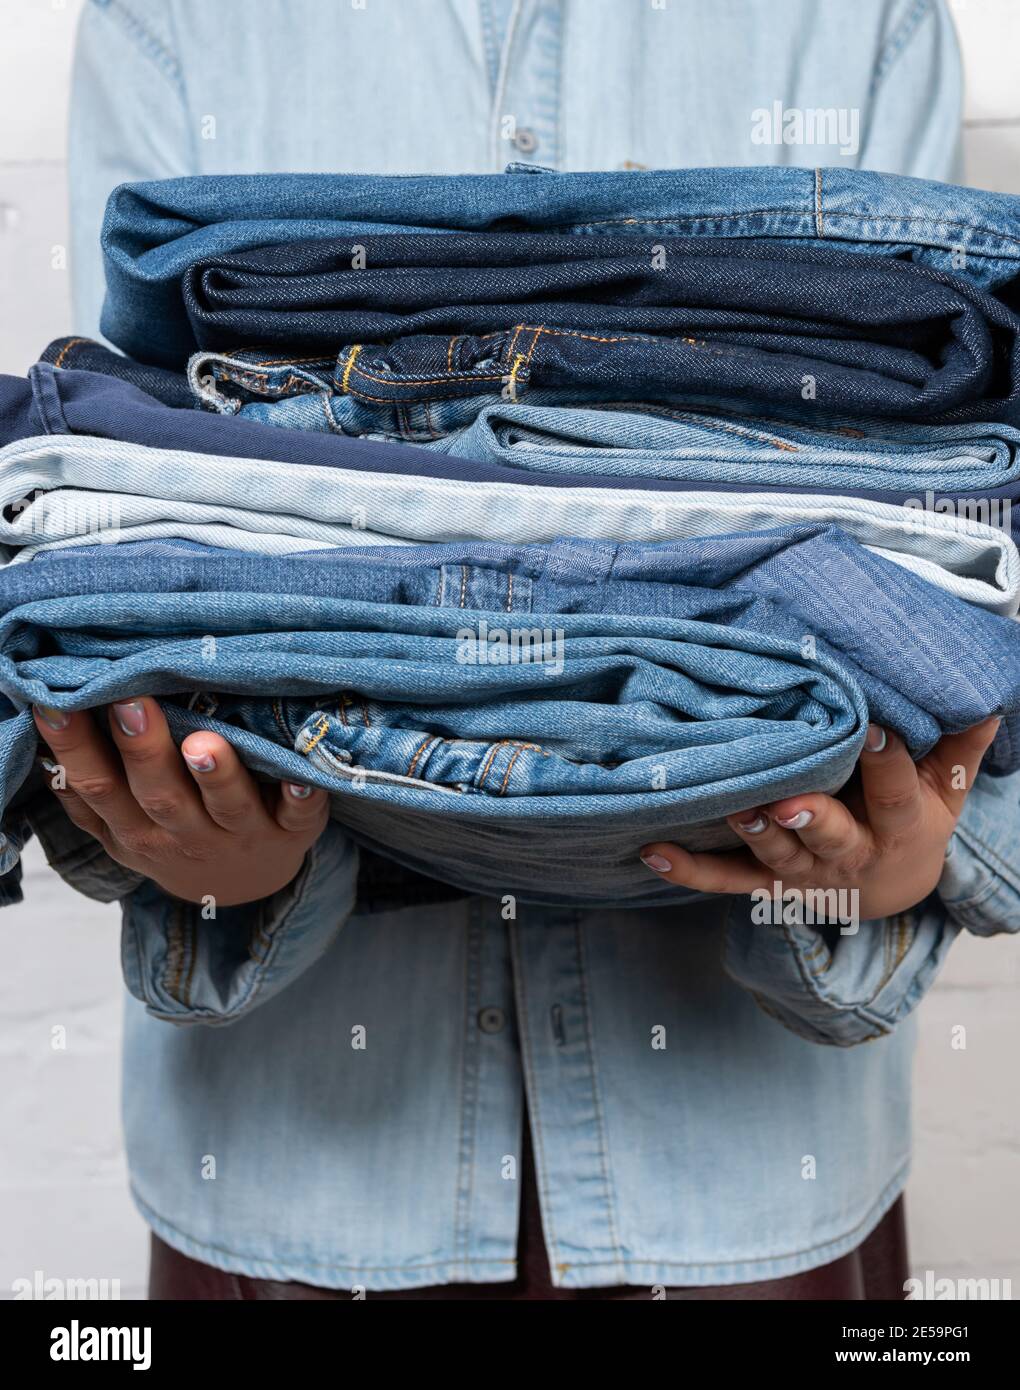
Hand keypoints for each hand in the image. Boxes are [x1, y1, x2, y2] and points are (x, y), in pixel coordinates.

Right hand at [34, 697, 328, 906]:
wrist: (240, 889)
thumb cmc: (174, 838)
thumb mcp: (124, 829)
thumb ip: (88, 796)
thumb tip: (43, 748)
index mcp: (136, 829)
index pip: (97, 788)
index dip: (76, 749)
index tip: (58, 705)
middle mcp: (185, 834)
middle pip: (159, 795)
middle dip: (144, 751)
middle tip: (133, 704)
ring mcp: (241, 835)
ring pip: (226, 806)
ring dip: (217, 775)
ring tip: (205, 743)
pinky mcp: (292, 832)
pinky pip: (299, 816)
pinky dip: (302, 797)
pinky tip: (302, 777)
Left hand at [639, 719, 1000, 919]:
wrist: (892, 889)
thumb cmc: (914, 819)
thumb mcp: (946, 787)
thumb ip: (959, 744)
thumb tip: (984, 694)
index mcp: (899, 825)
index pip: (895, 792)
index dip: (885, 762)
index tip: (873, 727)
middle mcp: (850, 853)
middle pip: (831, 837)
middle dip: (811, 820)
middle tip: (790, 803)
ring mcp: (804, 873)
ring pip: (776, 857)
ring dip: (753, 836)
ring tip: (733, 811)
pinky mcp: (767, 884)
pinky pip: (726, 880)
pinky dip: (690, 869)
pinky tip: (654, 850)